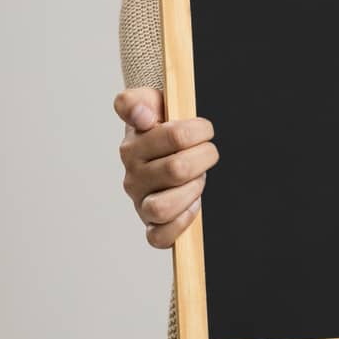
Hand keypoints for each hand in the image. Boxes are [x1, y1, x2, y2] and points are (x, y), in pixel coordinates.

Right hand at [114, 86, 219, 248]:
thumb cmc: (156, 123)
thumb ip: (137, 100)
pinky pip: (159, 237)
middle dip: (203, 158)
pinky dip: (180, 223)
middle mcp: (132, 176)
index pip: (175, 136)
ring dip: (192, 190)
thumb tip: (142, 116)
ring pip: (162, 208)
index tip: (203, 129)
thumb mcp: (148, 101)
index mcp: (132, 145)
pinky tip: (192, 204)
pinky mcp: (150, 224)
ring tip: (196, 178)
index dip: (198, 130)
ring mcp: (140, 202)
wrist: (155, 145)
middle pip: (178, 170)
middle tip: (205, 152)